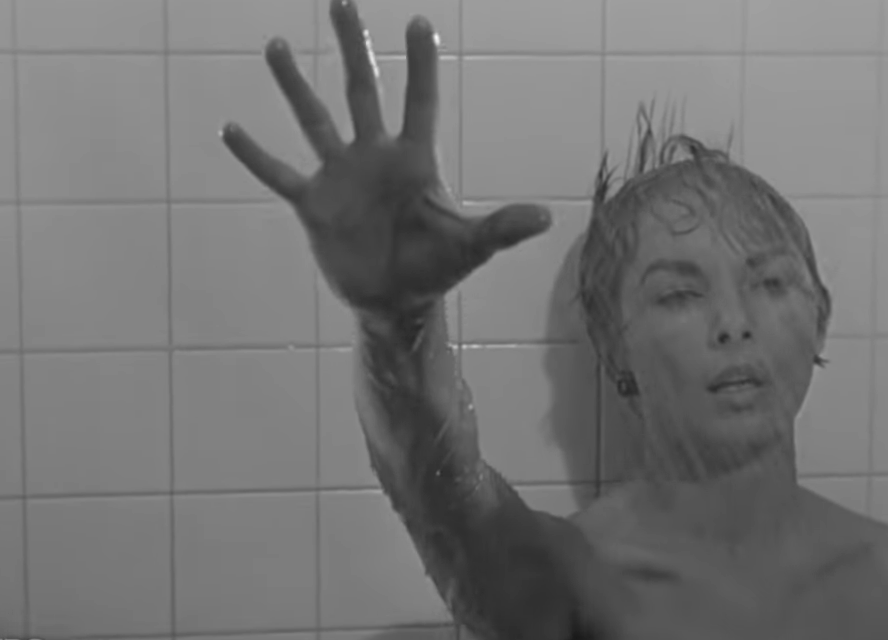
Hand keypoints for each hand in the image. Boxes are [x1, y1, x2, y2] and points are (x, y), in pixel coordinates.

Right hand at [221, 0, 550, 316]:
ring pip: (315, 119)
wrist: (396, 301)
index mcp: (414, 160)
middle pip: (362, 90)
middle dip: (353, 46)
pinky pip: (279, 174)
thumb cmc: (437, 268)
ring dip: (294, 84)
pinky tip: (229, 127)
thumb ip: (501, 228)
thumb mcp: (469, 246)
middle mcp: (374, 157)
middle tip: (341, 1)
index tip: (419, 21)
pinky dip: (254, 155)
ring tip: (277, 45)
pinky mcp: (313, 204)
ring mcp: (340, 176)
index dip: (420, 64)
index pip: (419, 101)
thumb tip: (546, 217)